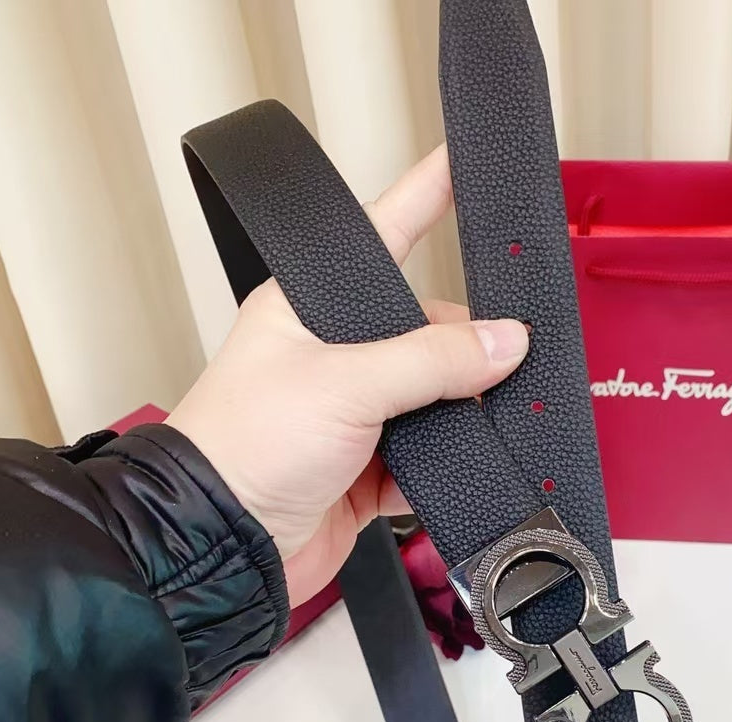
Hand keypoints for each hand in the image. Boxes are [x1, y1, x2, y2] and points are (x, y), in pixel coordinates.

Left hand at [166, 145, 527, 606]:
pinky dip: (446, 467)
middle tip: (509, 356)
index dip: (424, 198)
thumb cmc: (244, 448)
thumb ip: (431, 360)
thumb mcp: (344, 384)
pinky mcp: (369, 469)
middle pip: (428, 331)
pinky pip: (428, 458)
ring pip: (435, 399)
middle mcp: (336, 356)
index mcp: (313, 309)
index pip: (383, 236)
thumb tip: (503, 342)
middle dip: (468, 347)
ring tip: (492, 419)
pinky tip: (456, 470)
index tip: (461, 166)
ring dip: (463, 414)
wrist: (222, 545)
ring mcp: (355, 415)